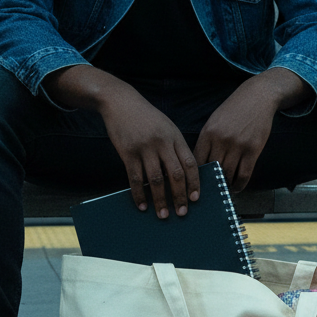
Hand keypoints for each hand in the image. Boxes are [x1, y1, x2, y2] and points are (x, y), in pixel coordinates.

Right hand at [43, 66, 199, 217]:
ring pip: (155, 180)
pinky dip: (139, 194)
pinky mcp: (128, 152)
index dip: (194, 182)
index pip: (190, 163)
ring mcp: (144, 148)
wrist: (121, 102)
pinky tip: (142, 205)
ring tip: (162, 215)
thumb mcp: (167, 127)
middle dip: (179, 196)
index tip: (196, 198)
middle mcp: (162, 143)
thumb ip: (175, 147)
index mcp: (175, 137)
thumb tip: (181, 174)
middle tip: (182, 212)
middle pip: (175, 174)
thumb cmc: (146, 117)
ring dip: (160, 200)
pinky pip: (135, 178)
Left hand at [194, 69, 310, 191]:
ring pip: (228, 174)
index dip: (196, 175)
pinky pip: (244, 174)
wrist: (257, 97)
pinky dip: (239, 185)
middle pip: (212, 170)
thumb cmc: (234, 110)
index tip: (196, 183)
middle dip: (210, 182)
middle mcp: (221, 140)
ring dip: (225, 184)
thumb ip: (207, 140)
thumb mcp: (214, 120)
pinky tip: (237, 188)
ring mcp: (238, 145)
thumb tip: (201, 164)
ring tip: (224, 189)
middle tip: (210, 191)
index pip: (197, 160)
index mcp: (208, 132)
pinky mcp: (253, 150)